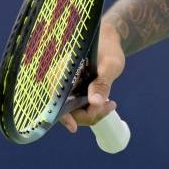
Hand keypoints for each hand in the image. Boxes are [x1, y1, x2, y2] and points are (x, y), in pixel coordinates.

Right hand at [59, 19, 124, 133]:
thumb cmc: (109, 48)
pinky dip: (91, 109)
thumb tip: (94, 103)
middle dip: (88, 114)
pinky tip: (106, 103)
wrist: (109, 40)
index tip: (74, 128)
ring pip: (74, 111)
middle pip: (67, 110)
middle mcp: (61, 82)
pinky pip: (79, 107)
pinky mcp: (74, 91)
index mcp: (64, 72)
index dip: (63, 116)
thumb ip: (102, 83)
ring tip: (111, 104)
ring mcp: (67, 88)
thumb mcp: (110, 65)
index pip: (57, 100)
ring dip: (92, 113)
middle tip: (111, 106)